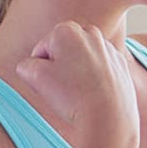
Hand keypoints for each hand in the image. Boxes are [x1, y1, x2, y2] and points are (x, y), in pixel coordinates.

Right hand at [16, 22, 139, 142]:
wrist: (108, 117)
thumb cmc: (71, 96)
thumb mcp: (35, 77)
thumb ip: (26, 65)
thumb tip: (31, 65)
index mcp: (67, 30)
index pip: (41, 50)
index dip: (40, 69)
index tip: (52, 83)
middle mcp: (90, 32)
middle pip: (63, 51)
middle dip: (60, 66)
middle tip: (64, 88)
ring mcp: (108, 47)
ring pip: (82, 60)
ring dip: (77, 72)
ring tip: (80, 93)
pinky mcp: (120, 63)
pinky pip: (100, 69)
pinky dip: (95, 79)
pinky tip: (95, 94)